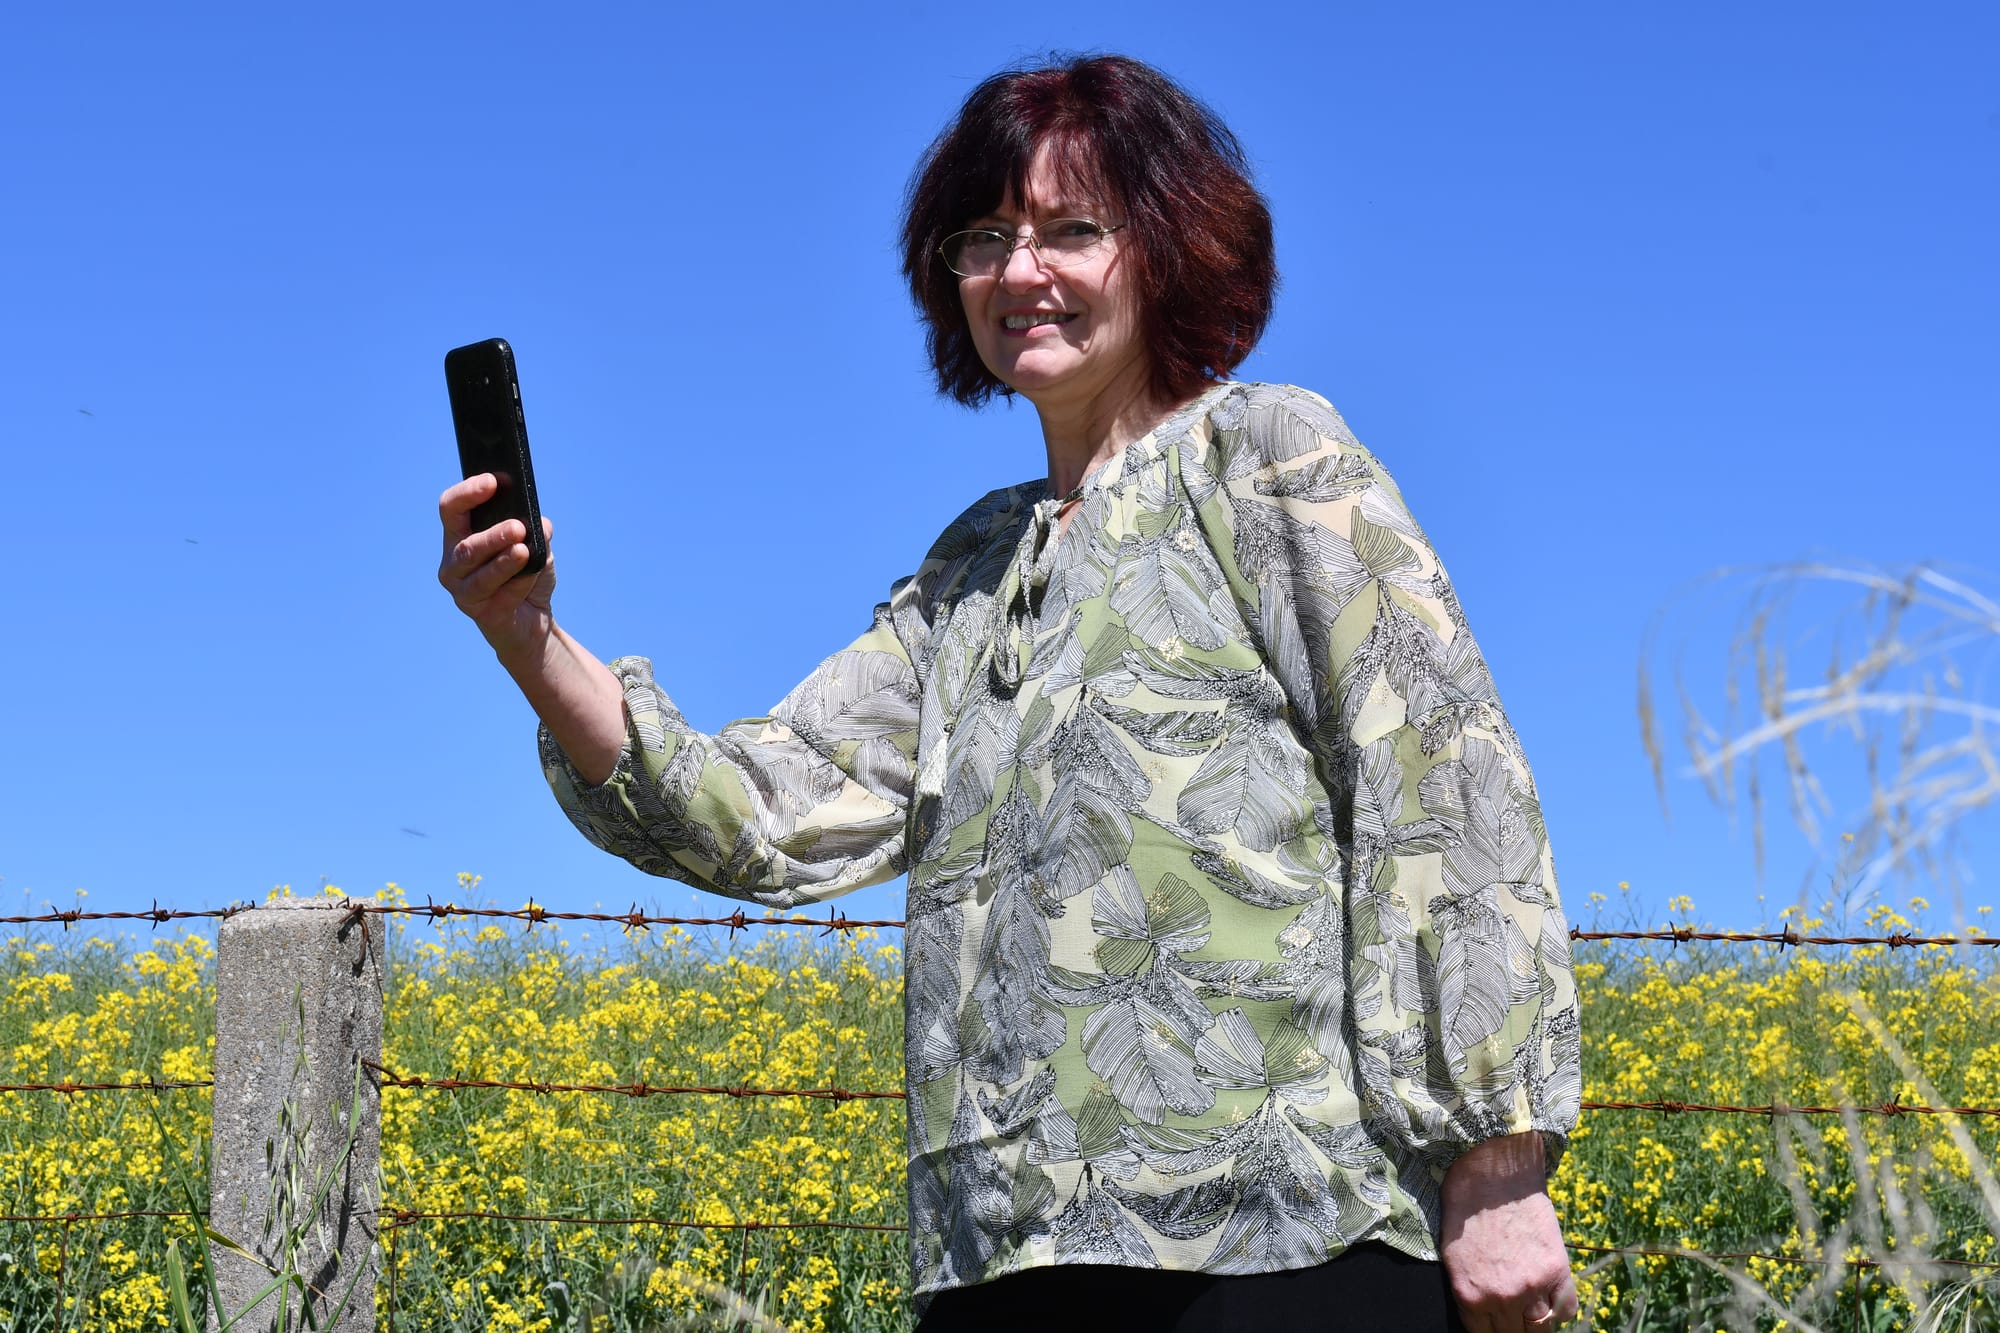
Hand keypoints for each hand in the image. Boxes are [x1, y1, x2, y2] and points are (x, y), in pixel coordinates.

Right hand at [438, 474, 556, 661]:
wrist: (532, 617)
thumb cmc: (526, 573)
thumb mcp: (536, 546)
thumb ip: (535, 530)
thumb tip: (538, 522)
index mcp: (461, 535)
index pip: (452, 508)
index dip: (468, 493)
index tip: (492, 482)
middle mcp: (453, 561)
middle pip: (465, 545)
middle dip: (492, 535)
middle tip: (518, 527)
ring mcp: (462, 589)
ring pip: (479, 574)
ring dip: (502, 561)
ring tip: (523, 550)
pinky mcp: (477, 612)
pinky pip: (498, 596)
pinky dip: (519, 584)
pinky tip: (532, 576)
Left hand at [1440, 1133, 1578, 1331]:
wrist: (1494, 1173)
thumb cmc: (1466, 1209)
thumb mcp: (1454, 1257)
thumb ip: (1470, 1292)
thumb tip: (1482, 1316)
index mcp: (1470, 1296)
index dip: (1491, 1331)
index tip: (1496, 1325)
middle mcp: (1501, 1298)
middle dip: (1511, 1328)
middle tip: (1514, 1316)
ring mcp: (1532, 1286)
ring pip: (1540, 1329)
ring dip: (1536, 1322)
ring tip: (1531, 1308)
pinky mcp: (1557, 1271)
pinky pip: (1565, 1310)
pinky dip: (1559, 1309)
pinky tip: (1549, 1298)